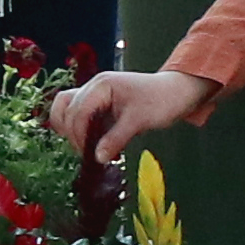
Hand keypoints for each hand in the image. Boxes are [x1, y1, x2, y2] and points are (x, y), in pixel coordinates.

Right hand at [51, 68, 212, 162]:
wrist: (178, 92)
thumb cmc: (162, 101)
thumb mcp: (139, 121)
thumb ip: (116, 139)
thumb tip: (97, 159)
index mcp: (101, 85)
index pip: (78, 111)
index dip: (79, 135)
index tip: (89, 155)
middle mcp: (94, 86)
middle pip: (67, 109)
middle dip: (73, 134)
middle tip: (88, 155)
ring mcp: (95, 93)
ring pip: (67, 108)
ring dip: (69, 128)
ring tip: (83, 147)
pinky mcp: (100, 103)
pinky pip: (79, 113)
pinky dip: (79, 128)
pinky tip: (91, 143)